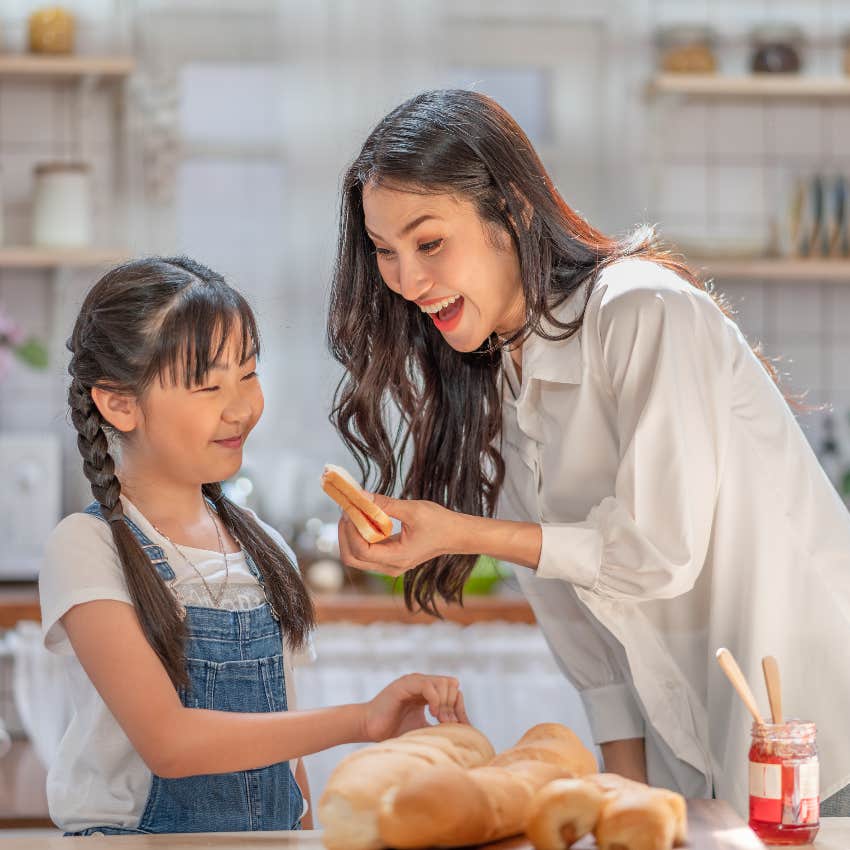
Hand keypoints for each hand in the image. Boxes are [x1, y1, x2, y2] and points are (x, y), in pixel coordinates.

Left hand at [338, 494, 463, 575]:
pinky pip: (366, 551)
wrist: (455, 535)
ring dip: (350, 534)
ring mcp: (389, 565)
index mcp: (397, 557)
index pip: (361, 550)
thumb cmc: (439, 523)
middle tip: (346, 511)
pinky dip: (360, 535)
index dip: (351, 530)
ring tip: (354, 512)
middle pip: (352, 558)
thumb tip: (360, 496)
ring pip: (356, 556)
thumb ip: (385, 504)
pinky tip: (363, 518)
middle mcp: (390, 566)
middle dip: (344, 534)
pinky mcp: (389, 558)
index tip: (350, 509)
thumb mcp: (413, 509)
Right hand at [361, 673, 469, 741]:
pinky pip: (428, 686)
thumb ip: (438, 726)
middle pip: (451, 684)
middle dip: (453, 705)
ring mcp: (414, 682)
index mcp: (428, 692)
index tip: (460, 726)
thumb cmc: (394, 730)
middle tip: (447, 723)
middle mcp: (423, 683)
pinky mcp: (405, 684)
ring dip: (446, 703)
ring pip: (443, 682)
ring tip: (440, 720)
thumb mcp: (422, 728)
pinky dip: (436, 700)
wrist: (370, 728)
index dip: (459, 707)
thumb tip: (462, 735)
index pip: (454, 690)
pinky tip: (432, 714)